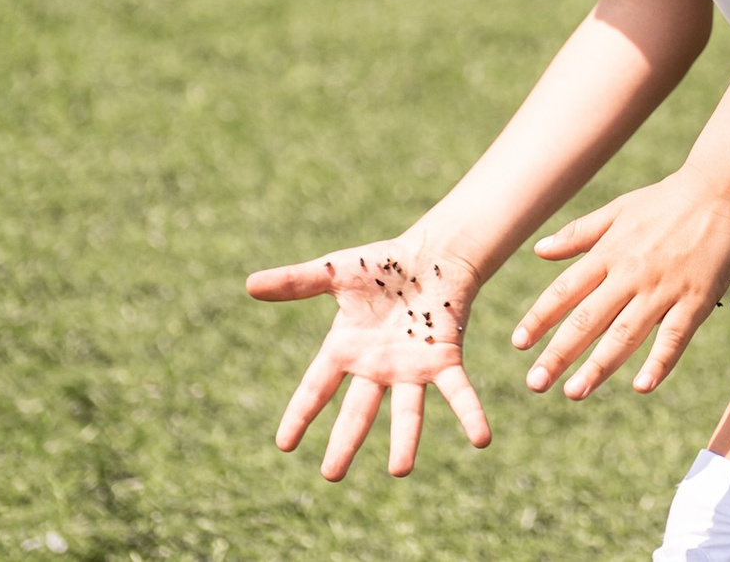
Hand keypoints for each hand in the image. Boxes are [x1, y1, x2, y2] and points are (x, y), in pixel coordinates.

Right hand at [246, 238, 490, 476]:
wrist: (431, 254)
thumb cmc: (381, 265)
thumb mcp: (334, 272)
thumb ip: (295, 282)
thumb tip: (249, 285)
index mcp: (346, 348)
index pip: (317, 388)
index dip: (300, 414)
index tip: (283, 445)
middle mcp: (376, 367)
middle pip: (358, 412)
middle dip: (345, 443)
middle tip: (332, 476)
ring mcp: (411, 367)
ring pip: (407, 412)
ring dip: (406, 441)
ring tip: (401, 471)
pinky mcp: (444, 359)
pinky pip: (458, 391)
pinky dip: (469, 414)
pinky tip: (481, 439)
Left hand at [512, 164, 729, 399]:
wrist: (721, 188)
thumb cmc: (666, 200)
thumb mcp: (617, 210)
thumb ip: (579, 234)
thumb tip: (538, 251)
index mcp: (609, 252)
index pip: (565, 291)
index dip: (540, 318)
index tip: (519, 344)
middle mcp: (630, 273)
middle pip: (588, 319)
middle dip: (559, 353)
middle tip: (535, 383)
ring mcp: (664, 288)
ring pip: (625, 333)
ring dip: (598, 366)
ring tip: (574, 392)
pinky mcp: (696, 299)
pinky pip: (674, 336)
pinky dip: (659, 362)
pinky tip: (642, 386)